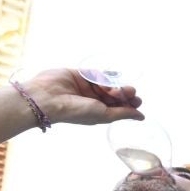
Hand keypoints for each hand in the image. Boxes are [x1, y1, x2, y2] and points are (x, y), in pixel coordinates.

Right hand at [23, 68, 143, 125]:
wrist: (47, 98)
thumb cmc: (75, 111)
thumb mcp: (104, 114)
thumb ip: (123, 113)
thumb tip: (141, 117)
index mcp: (97, 112)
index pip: (118, 107)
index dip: (129, 103)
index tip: (138, 101)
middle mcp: (91, 100)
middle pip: (114, 94)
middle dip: (124, 93)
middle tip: (131, 92)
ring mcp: (85, 86)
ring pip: (107, 83)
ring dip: (115, 85)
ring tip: (120, 88)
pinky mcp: (79, 74)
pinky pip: (96, 73)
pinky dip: (106, 74)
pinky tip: (114, 76)